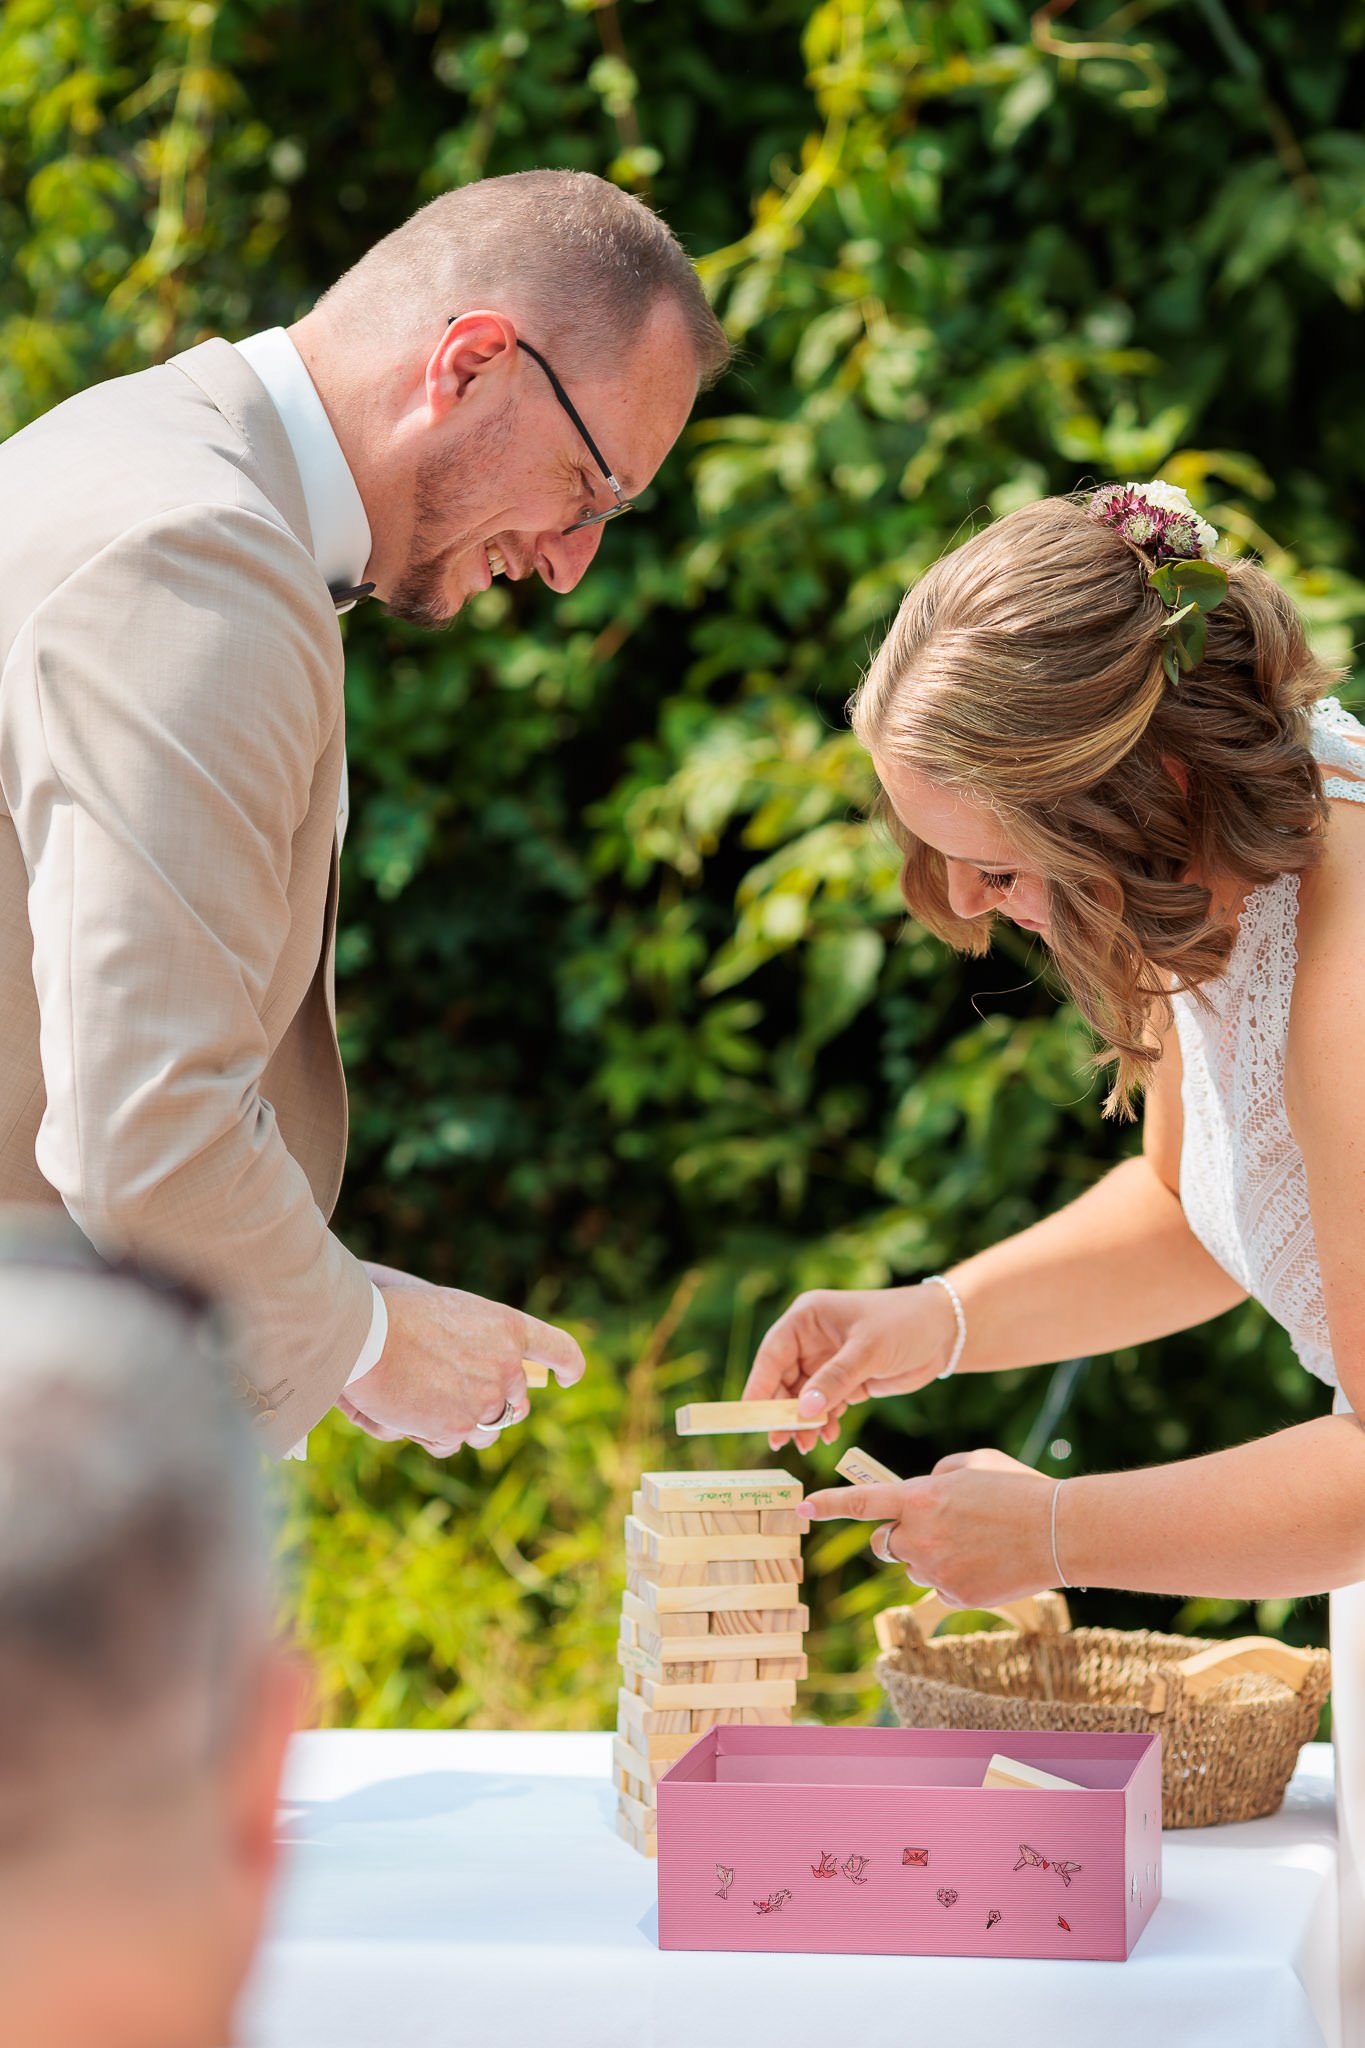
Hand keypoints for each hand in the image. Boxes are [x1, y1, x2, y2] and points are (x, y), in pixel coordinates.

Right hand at [341, 1267, 584, 1456]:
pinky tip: (413, 1421)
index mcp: (508, 1328)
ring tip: (431, 1409)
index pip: (559, 1349)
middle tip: (462, 1398)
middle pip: (517, 1402)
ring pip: (489, 1429)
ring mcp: (485, 1400)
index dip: (569, 1365)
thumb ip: (480, 1339)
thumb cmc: (397, 1314)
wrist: (365, 1336)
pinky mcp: (458, 1428)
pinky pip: (453, 1445)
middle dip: (495, 1405)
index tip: (568, 1377)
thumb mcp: (453, 1311)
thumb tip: (495, 1372)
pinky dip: (435, 1437)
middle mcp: (506, 1366)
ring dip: (467, 1426)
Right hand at [742, 1283, 960, 1453]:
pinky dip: (824, 1422)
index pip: (773, 1353)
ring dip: (803, 1422)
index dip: (759, 1385)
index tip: (749, 1416)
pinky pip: (825, 1405)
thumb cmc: (904, 1323)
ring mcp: (828, 1361)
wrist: (944, 1332)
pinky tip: (828, 1437)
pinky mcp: (846, 1379)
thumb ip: (835, 1379)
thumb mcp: (868, 1350)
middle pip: (783, 1379)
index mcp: (808, 1317)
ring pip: (803, 1397)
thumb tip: (802, 1410)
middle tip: (779, 1441)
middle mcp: (812, 1338)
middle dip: (782, 1411)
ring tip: (806, 1446)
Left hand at [798, 1447, 1057, 1606]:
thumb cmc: (1018, 1488)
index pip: (861, 1503)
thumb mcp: (972, 1463)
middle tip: (923, 1528)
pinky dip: (954, 1576)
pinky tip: (985, 1562)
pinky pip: (940, 1586)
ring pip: (914, 1565)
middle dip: (894, 1536)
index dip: (828, 1505)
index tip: (801, 1507)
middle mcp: (920, 1536)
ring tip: (972, 1541)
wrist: (1059, 1531)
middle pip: (883, 1544)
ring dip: (929, 1555)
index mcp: (919, 1497)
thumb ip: (936, 1475)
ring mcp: (936, 1570)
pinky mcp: (957, 1595)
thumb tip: (923, 1490)